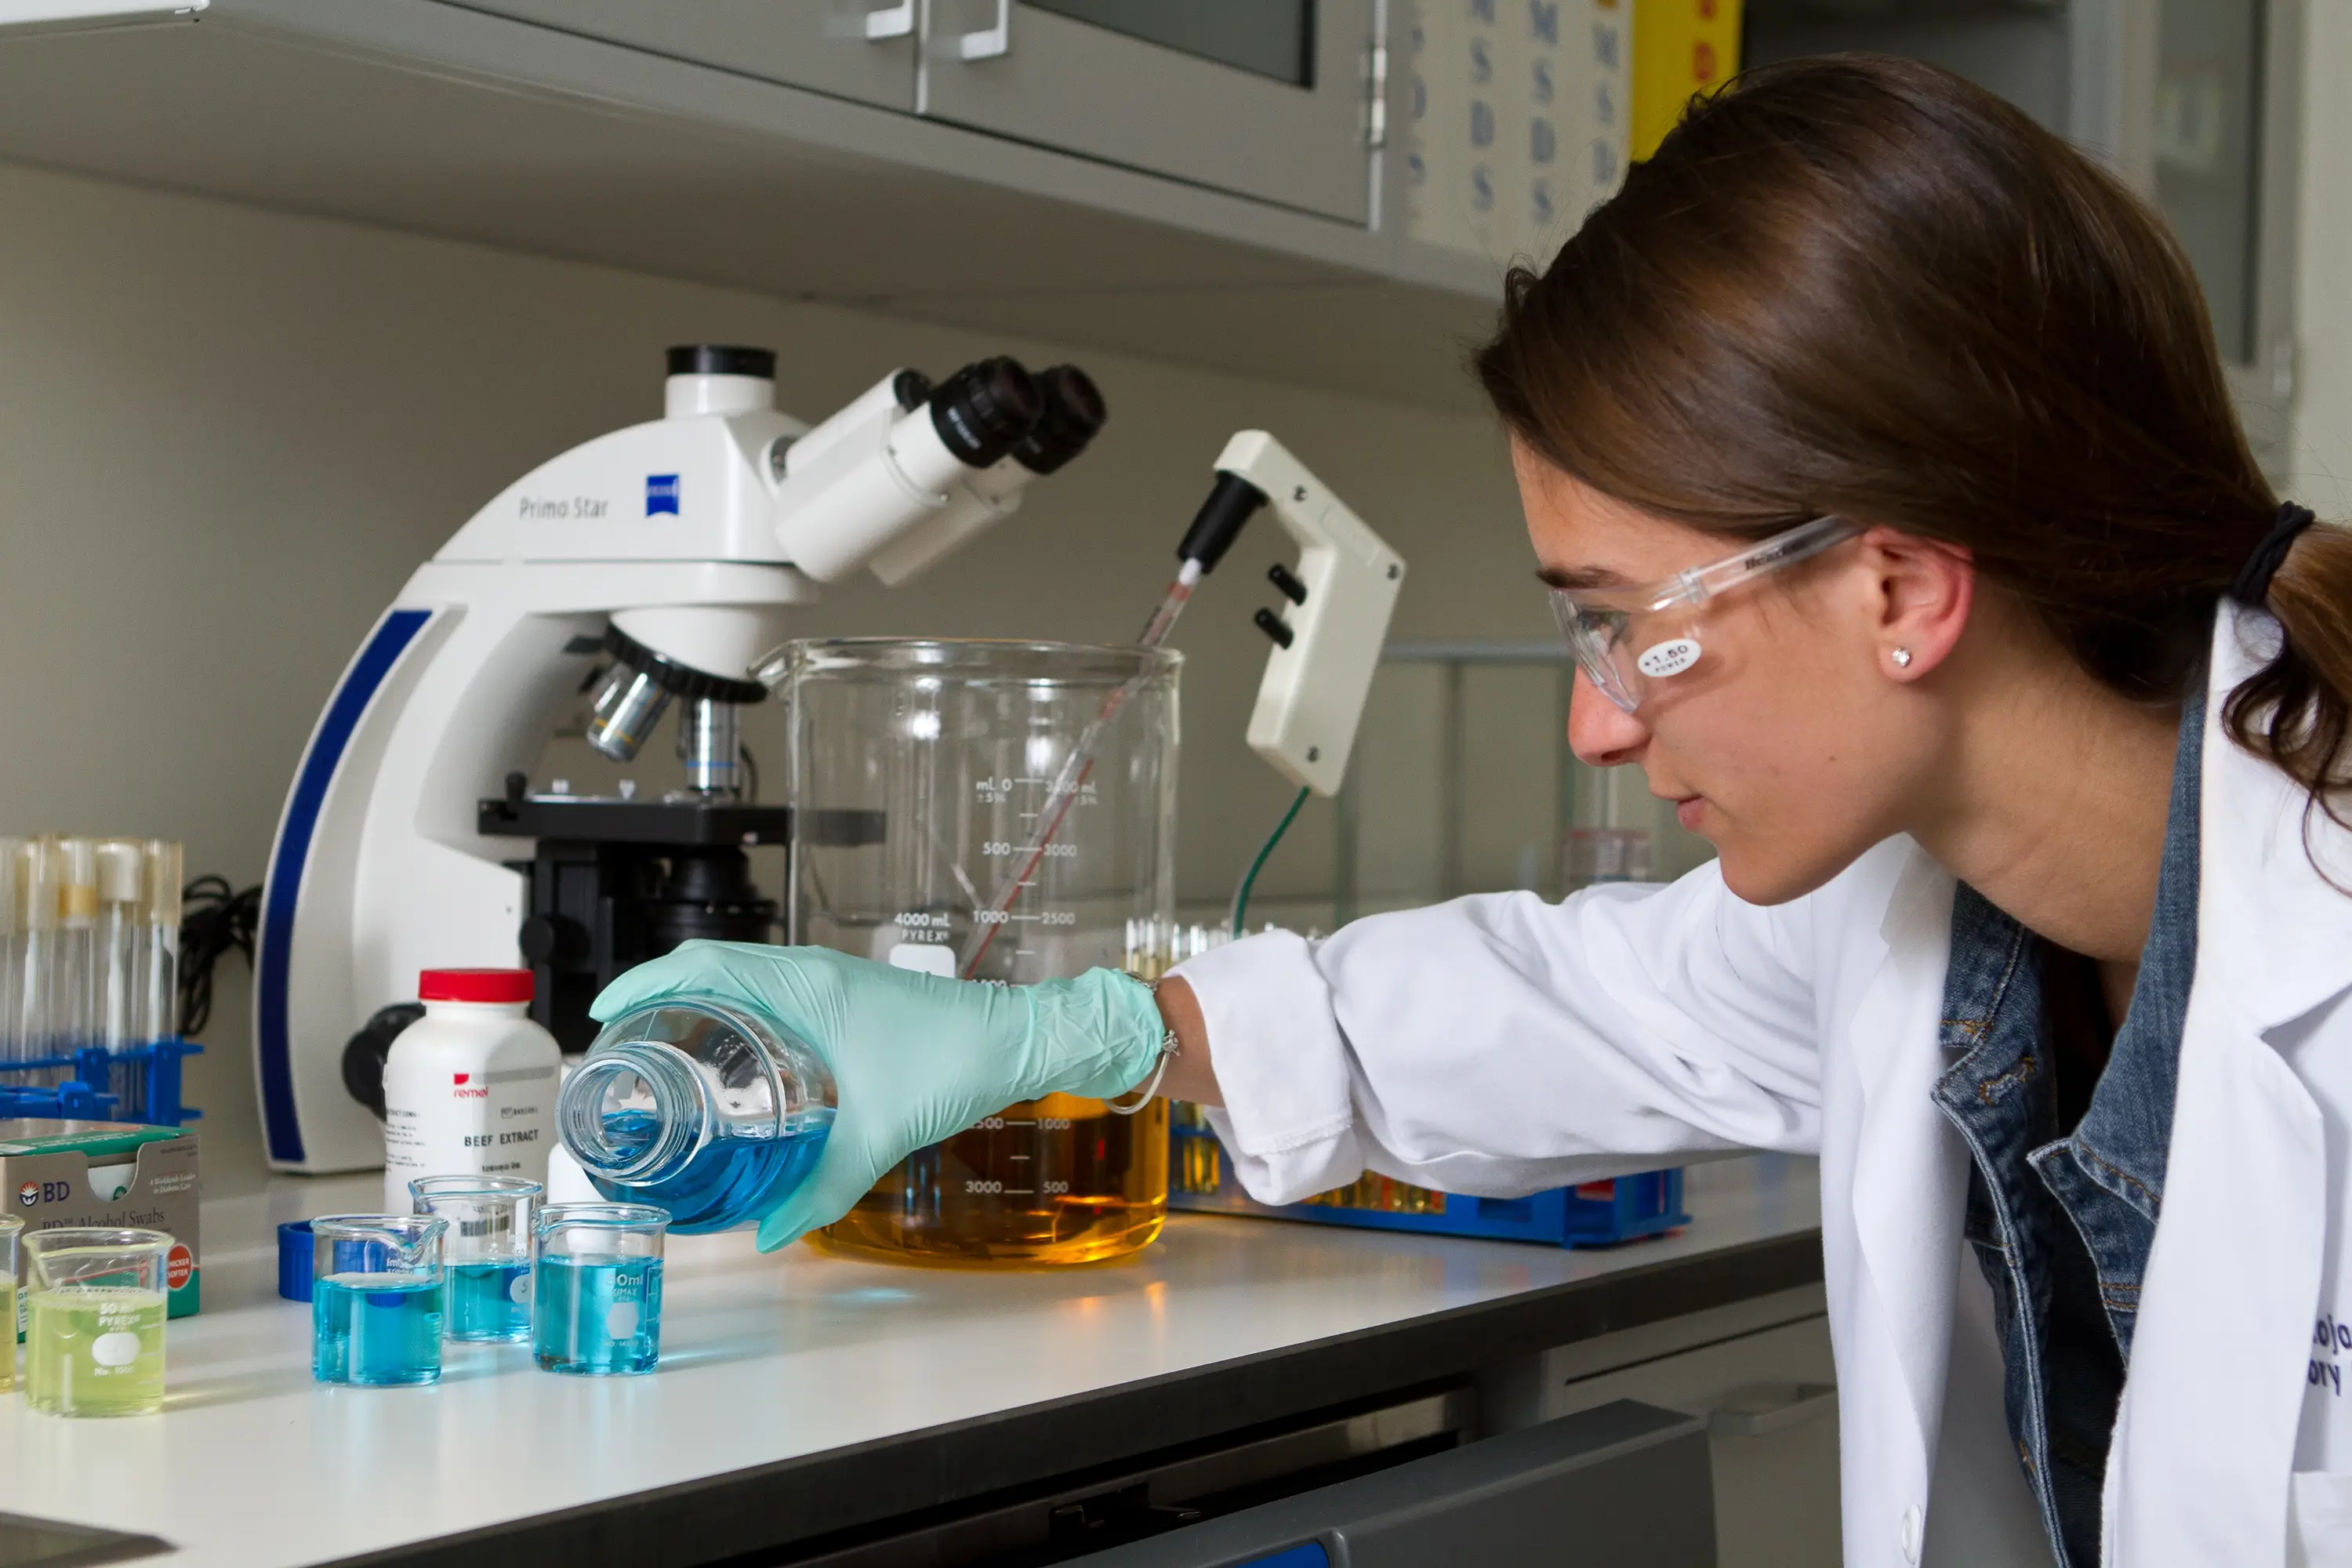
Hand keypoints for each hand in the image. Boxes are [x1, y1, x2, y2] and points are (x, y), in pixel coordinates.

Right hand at [589, 942, 1166, 1250]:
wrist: (1019, 1039)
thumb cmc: (956, 1061)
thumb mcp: (880, 1133)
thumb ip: (821, 1188)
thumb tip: (769, 1234)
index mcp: (807, 984)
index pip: (704, 963)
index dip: (646, 981)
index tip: (607, 1012)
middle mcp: (812, 971)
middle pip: (713, 964)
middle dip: (660, 993)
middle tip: (622, 1039)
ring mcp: (830, 979)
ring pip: (744, 975)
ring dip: (699, 998)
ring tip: (662, 1044)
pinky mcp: (847, 996)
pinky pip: (773, 990)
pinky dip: (739, 1009)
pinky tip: (733, 1055)